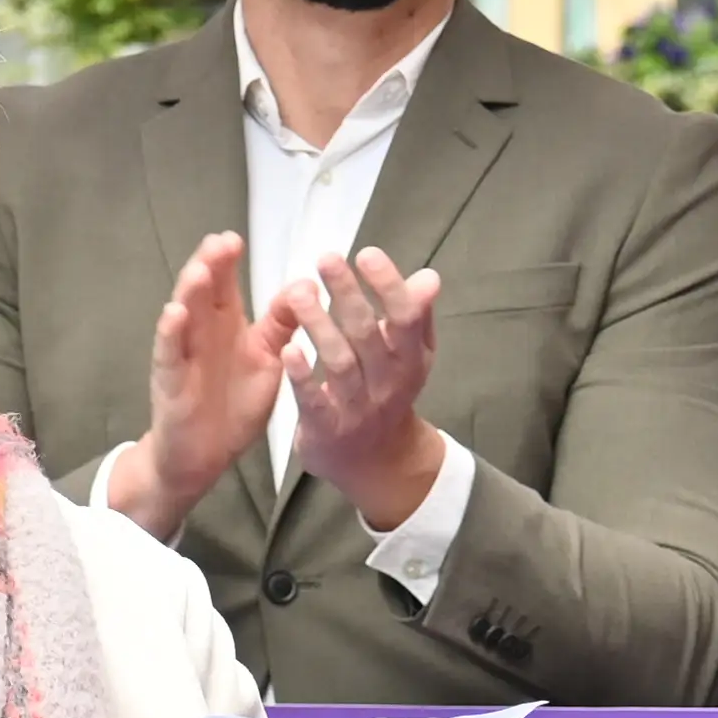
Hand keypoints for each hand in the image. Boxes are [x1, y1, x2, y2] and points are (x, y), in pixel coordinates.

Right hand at [112, 233, 273, 530]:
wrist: (204, 457)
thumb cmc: (233, 405)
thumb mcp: (267, 360)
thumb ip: (282, 325)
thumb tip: (307, 286)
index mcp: (225, 325)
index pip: (224, 285)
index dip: (226, 262)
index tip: (234, 239)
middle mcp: (201, 333)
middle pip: (202, 292)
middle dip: (210, 267)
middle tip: (221, 243)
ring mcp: (183, 356)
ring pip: (183, 317)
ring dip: (189, 292)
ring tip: (200, 270)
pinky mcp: (171, 383)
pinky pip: (168, 354)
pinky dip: (170, 333)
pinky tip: (174, 314)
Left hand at [280, 248, 447, 527]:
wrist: (378, 464)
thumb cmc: (388, 393)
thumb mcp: (411, 358)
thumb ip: (416, 316)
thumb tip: (429, 276)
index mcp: (410, 360)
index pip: (406, 319)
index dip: (388, 286)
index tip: (367, 254)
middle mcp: (388, 383)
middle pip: (368, 334)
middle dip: (348, 294)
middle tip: (326, 258)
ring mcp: (357, 408)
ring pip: (340, 363)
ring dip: (320, 326)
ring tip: (299, 292)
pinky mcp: (326, 428)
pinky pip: (315, 400)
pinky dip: (302, 375)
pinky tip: (288, 348)